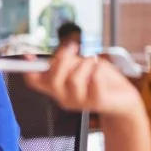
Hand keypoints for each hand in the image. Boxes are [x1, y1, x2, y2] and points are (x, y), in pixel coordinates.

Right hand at [24, 46, 143, 119]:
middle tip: (74, 49)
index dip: (28, 69)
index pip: (35, 82)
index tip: (27, 56)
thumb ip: (69, 62)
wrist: (123, 99)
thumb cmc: (102, 81)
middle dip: (63, 59)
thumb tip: (60, 51)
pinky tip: (100, 71)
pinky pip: (93, 80)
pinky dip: (97, 70)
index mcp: (57, 88)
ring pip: (73, 79)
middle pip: (52, 79)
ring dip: (85, 63)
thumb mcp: (82, 67)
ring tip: (93, 62)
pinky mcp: (96, 101)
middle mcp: (64, 97)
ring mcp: (79, 102)